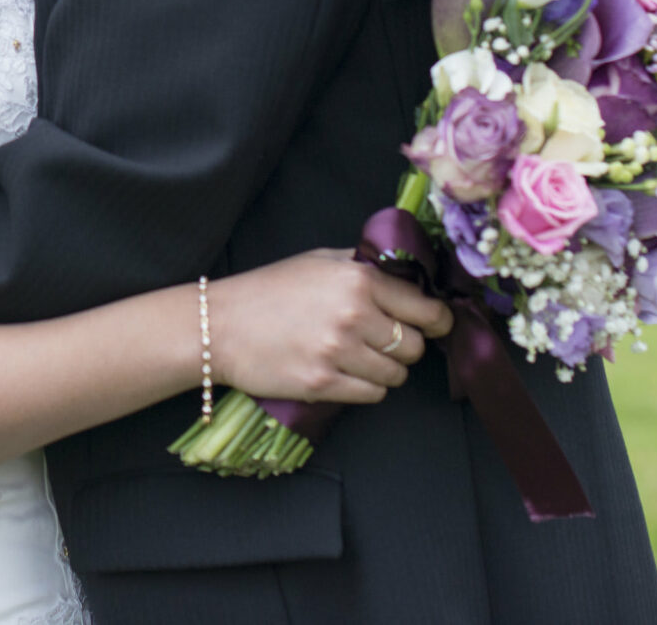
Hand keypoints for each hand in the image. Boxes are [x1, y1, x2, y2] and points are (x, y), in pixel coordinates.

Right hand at [208, 249, 454, 403]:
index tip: (434, 325)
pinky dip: (365, 387)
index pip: (426, 310)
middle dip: (404, 347)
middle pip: (415, 347)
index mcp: (358, 280)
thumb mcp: (318, 261)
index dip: (436, 321)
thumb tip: (407, 277)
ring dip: (384, 370)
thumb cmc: (269, 289)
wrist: (220, 325)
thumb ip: (363, 267)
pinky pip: (373, 395)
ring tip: (357, 357)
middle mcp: (354, 315)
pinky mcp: (324, 385)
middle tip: (380, 341)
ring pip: (396, 376)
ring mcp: (339, 353)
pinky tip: (344, 372)